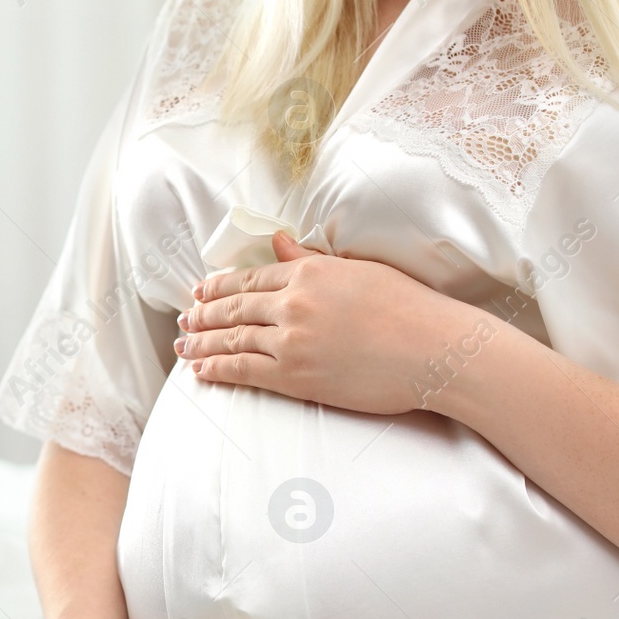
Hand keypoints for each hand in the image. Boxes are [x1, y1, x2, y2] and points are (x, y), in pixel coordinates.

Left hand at [175, 231, 493, 414]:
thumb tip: (278, 243)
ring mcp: (291, 340)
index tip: (202, 292)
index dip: (220, 287)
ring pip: (232, 339)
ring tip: (184, 346)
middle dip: (204, 315)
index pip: (250, 277)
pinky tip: (201, 370)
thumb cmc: (409, 308)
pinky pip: (244, 371)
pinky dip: (217, 369)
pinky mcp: (295, 375)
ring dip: (202, 343)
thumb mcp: (357, 271)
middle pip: (234, 307)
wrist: (435, 349)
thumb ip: (310, 259)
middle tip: (185, 320)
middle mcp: (293, 302)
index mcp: (308, 272)